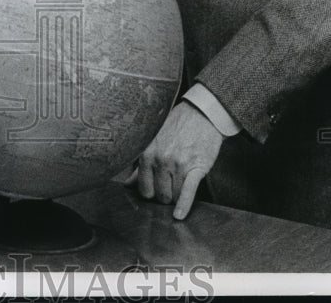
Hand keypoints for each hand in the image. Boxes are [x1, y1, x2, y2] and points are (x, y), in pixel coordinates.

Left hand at [126, 101, 224, 219]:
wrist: (202, 114)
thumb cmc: (176, 127)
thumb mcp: (154, 141)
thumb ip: (141, 163)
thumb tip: (127, 184)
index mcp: (146, 153)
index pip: (143, 188)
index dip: (151, 192)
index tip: (156, 190)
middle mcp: (160, 159)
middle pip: (158, 195)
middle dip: (164, 196)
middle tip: (170, 188)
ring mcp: (177, 164)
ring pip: (173, 196)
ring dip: (176, 196)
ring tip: (180, 185)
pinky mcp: (196, 167)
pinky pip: (188, 192)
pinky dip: (184, 206)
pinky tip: (179, 216)